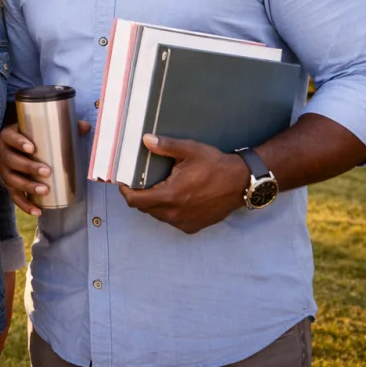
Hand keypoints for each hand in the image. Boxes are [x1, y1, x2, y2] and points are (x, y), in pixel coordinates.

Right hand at [0, 122, 90, 215]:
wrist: (13, 146)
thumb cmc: (30, 136)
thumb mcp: (39, 129)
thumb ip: (61, 127)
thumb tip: (85, 126)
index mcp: (8, 136)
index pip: (10, 138)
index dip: (18, 142)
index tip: (32, 148)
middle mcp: (2, 153)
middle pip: (12, 161)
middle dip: (29, 167)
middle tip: (47, 171)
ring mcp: (4, 170)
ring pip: (12, 180)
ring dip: (28, 186)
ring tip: (45, 190)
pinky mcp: (8, 184)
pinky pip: (14, 196)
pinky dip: (25, 205)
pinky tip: (38, 211)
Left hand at [119, 134, 250, 233]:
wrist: (241, 183)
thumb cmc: (215, 165)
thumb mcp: (190, 150)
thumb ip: (166, 146)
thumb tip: (145, 140)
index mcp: (170, 196)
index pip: (136, 201)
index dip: (126, 192)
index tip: (124, 183)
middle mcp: (175, 214)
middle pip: (145, 208)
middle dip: (140, 196)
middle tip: (142, 182)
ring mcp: (184, 223)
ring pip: (158, 216)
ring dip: (155, 204)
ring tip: (159, 188)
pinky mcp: (194, 227)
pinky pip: (172, 220)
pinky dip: (169, 211)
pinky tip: (176, 198)